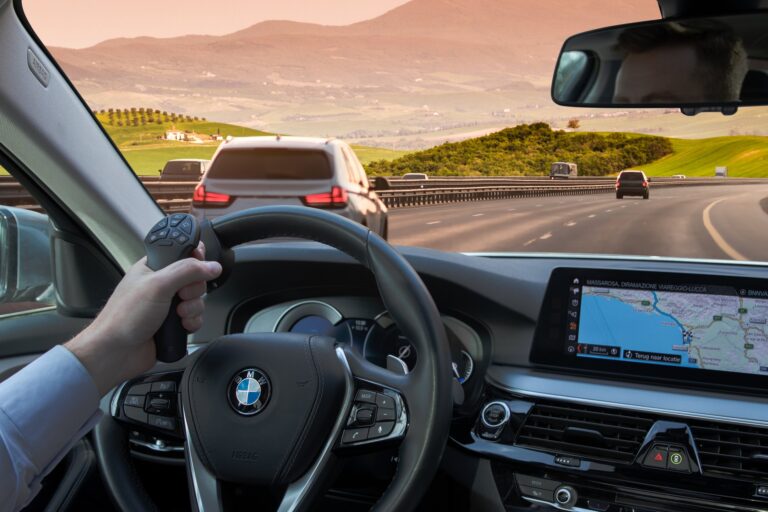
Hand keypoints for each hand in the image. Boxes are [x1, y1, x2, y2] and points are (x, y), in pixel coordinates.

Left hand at [65, 243, 221, 394]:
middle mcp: (161, 285)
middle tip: (180, 295)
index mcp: (153, 267)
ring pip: (197, 300)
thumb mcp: (158, 285)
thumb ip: (187, 271)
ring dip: (193, 308)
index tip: (198, 266)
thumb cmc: (123, 318)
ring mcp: (167, 305)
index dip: (194, 258)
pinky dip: (192, 322)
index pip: (182, 253)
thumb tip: (211, 265)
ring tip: (178, 314)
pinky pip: (195, 318)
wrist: (116, 353)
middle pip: (195, 278)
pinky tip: (181, 326)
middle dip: (194, 290)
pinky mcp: (173, 324)